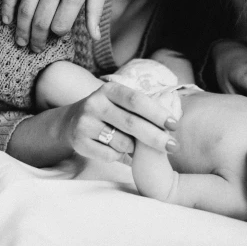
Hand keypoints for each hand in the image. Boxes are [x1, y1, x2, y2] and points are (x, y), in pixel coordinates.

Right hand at [1, 0, 111, 52]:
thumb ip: (95, 10)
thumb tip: (95, 37)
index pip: (60, 26)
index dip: (57, 36)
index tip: (56, 38)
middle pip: (40, 22)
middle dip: (36, 41)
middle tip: (34, 49)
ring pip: (24, 10)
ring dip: (20, 29)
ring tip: (20, 41)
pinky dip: (6, 7)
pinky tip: (5, 19)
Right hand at [59, 81, 177, 163]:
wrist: (72, 122)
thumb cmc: (109, 112)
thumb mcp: (121, 103)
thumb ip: (142, 110)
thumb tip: (171, 123)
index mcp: (109, 90)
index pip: (137, 100)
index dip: (157, 113)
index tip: (174, 124)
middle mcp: (95, 103)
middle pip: (131, 122)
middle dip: (156, 136)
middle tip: (174, 147)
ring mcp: (85, 122)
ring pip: (122, 142)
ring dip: (134, 148)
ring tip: (132, 145)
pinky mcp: (79, 141)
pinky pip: (110, 155)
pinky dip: (119, 156)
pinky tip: (115, 150)